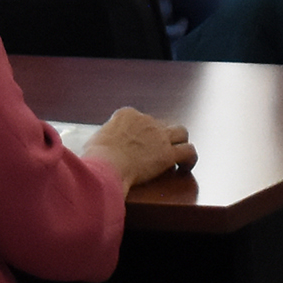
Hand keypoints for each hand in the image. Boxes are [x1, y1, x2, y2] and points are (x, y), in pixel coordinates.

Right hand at [79, 106, 196, 186]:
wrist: (105, 165)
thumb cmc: (95, 157)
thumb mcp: (92, 141)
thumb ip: (101, 140)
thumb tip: (97, 149)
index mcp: (125, 115)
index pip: (139, 118)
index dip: (140, 132)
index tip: (136, 144)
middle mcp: (145, 120)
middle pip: (160, 124)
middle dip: (160, 136)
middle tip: (156, 150)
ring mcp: (158, 136)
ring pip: (180, 133)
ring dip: (180, 142)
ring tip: (179, 154)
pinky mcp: (167, 154)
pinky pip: (188, 151)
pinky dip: (190, 159)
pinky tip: (185, 167)